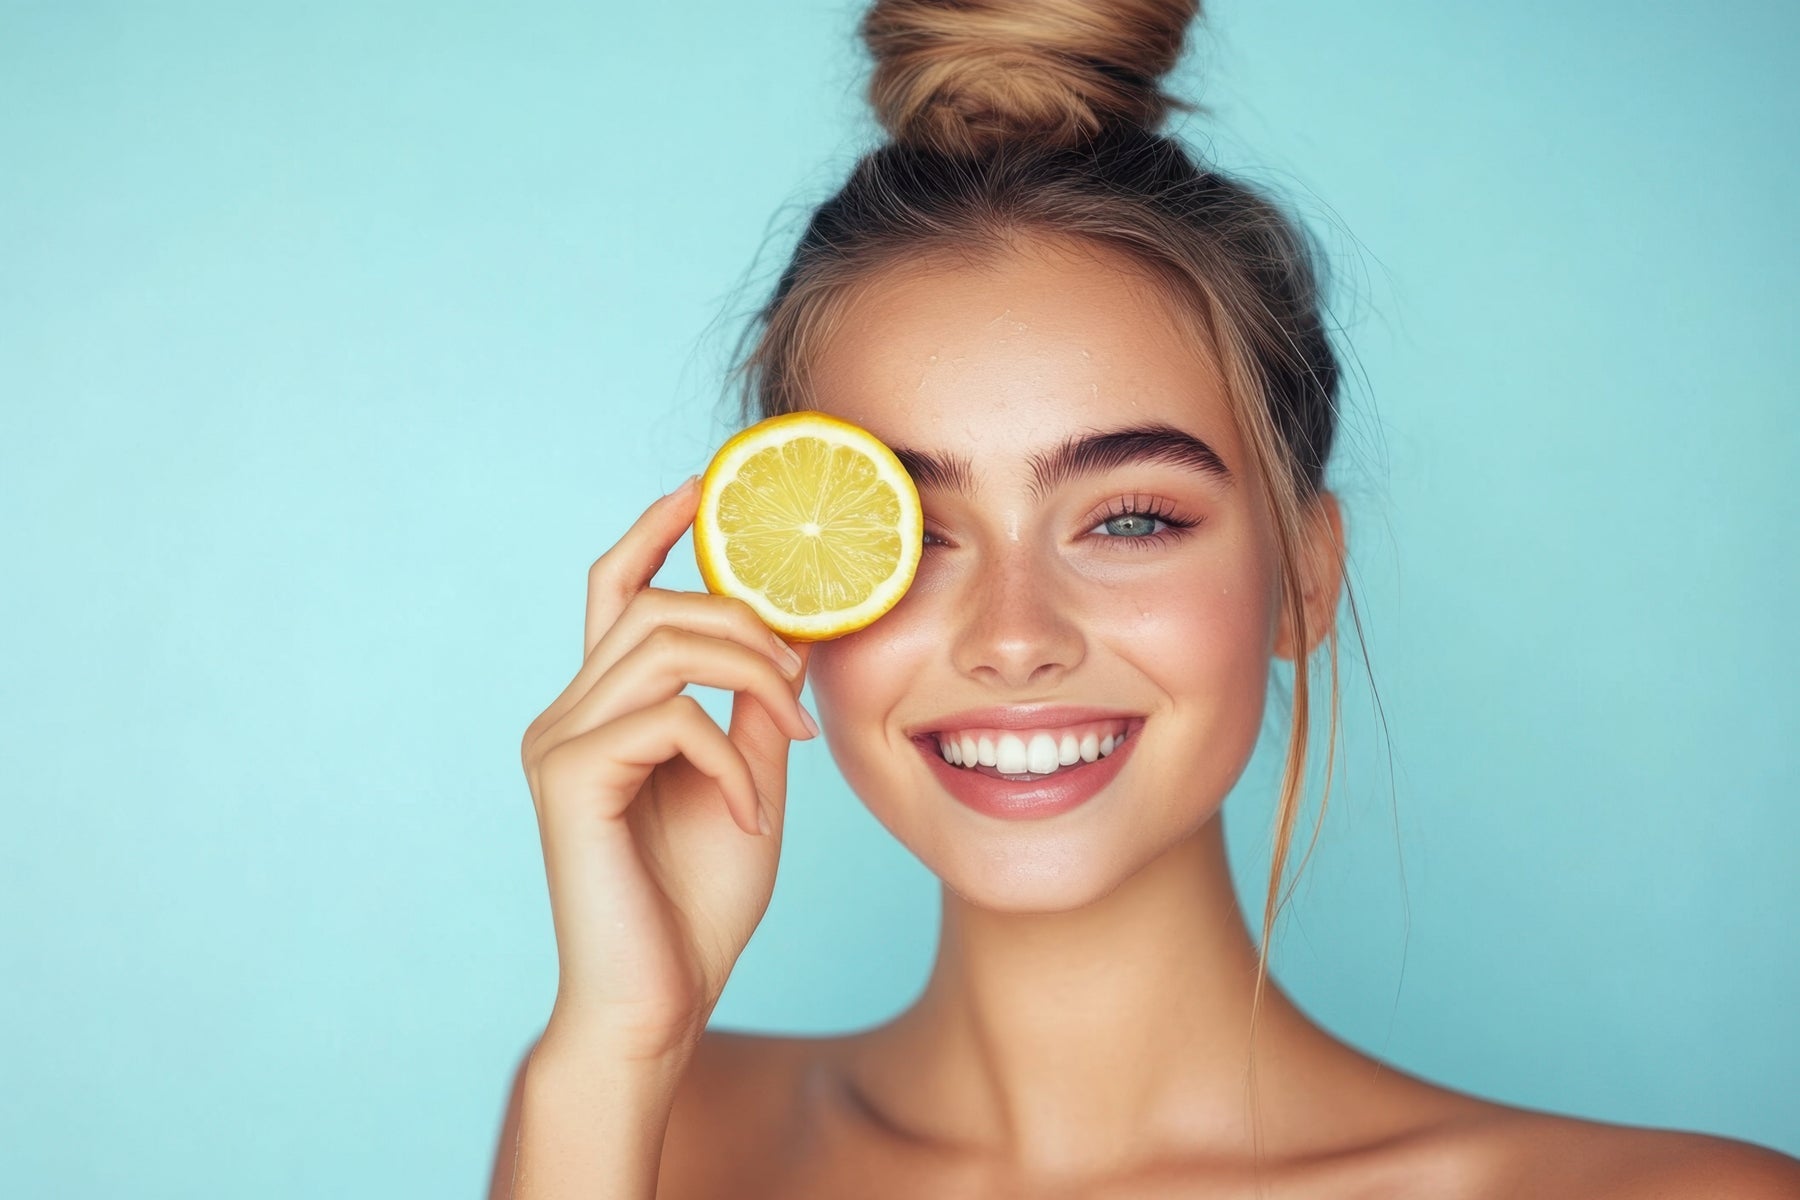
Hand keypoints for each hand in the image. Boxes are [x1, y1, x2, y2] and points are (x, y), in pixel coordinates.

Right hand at [519, 476, 816, 1062]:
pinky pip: (667, 718)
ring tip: (787, 734)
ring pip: (662, 643)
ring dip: (747, 675)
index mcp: (602, 710)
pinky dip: (727, 758)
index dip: (656, 530)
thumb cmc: (696, 904)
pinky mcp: (567, 779)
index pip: (618, 591)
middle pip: (656, 605)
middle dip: (745, 622)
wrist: (658, 1003)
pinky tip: (749, 813)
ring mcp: (558, 743)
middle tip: (800, 677)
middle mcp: (566, 715)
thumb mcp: (748, 782)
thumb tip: (790, 635)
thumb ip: (754, 708)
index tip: (706, 489)